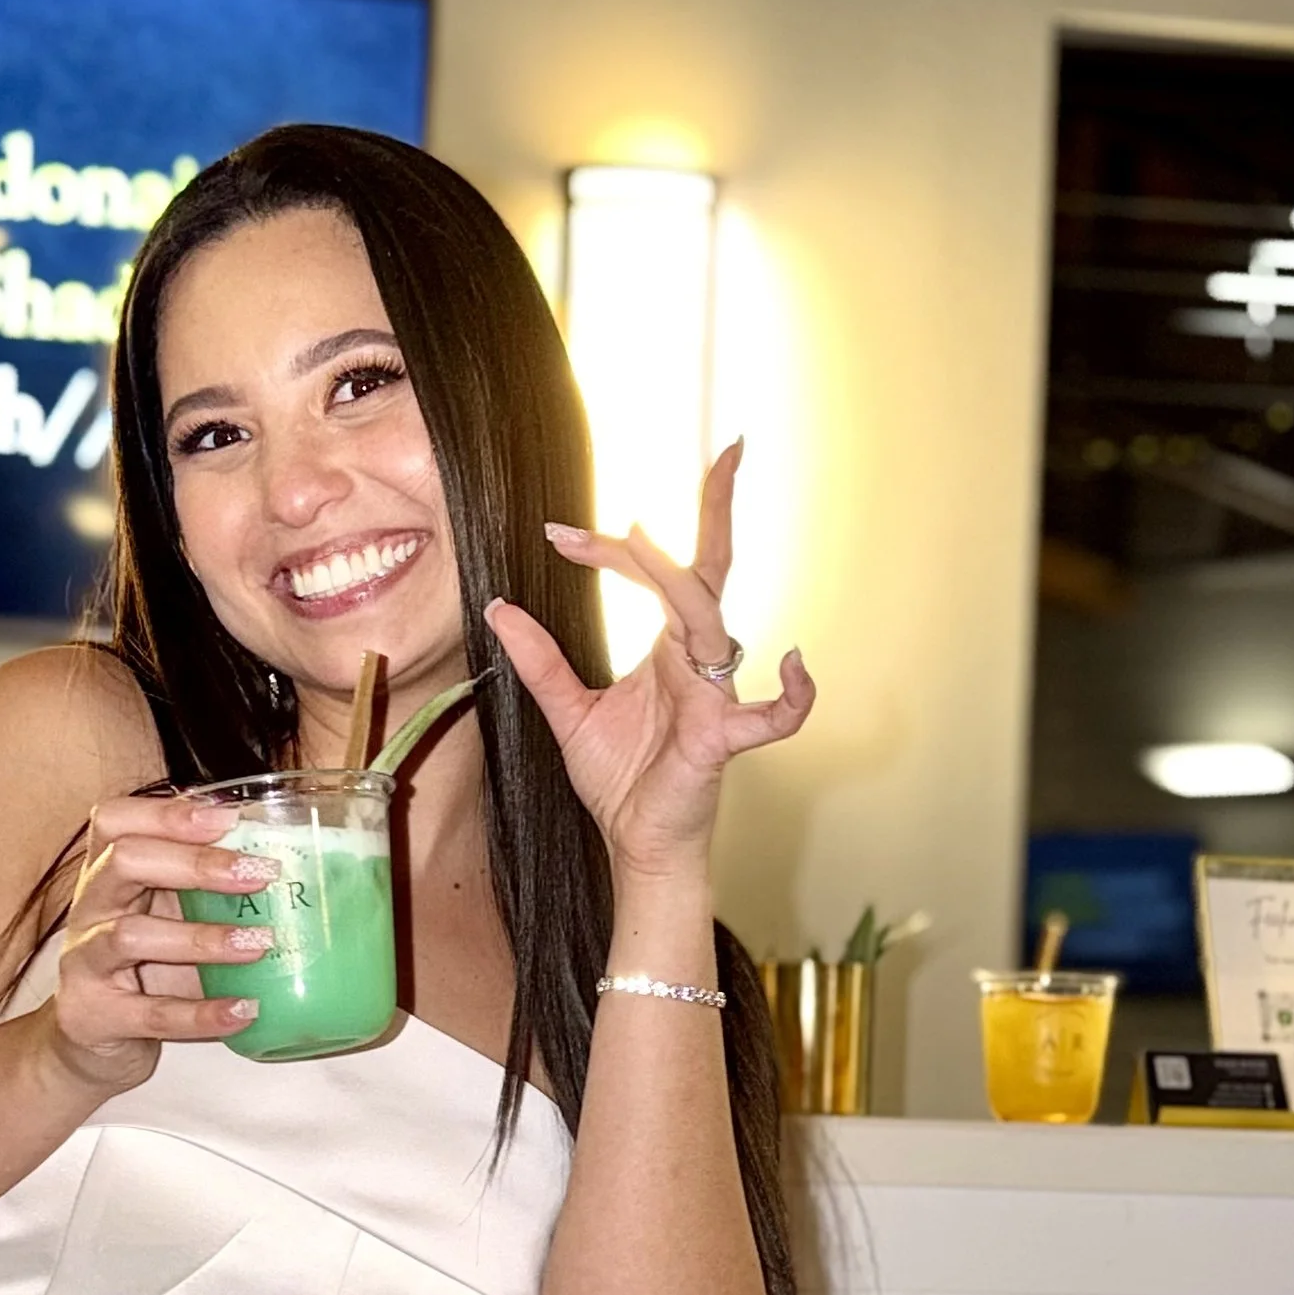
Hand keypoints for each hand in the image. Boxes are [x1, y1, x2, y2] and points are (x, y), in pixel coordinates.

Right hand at [40, 792, 273, 1093]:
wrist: (91, 1039)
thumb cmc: (141, 969)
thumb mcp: (168, 918)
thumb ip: (205, 889)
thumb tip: (276, 861)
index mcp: (109, 875)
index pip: (117, 822)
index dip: (167, 814)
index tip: (228, 818)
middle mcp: (91, 909)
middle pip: (125, 862)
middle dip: (196, 863)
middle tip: (259, 876)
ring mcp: (87, 962)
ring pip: (131, 936)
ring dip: (202, 938)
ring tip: (259, 944)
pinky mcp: (96, 1016)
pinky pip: (151, 1013)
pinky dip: (201, 1013)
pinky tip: (244, 1010)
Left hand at [485, 442, 813, 882]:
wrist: (637, 843)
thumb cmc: (621, 780)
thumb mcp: (567, 711)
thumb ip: (539, 661)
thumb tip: (497, 608)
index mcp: (669, 647)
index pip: (658, 572)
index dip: (613, 547)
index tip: (560, 534)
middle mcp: (699, 660)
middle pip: (708, 571)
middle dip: (718, 509)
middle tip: (726, 450)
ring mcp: (715, 696)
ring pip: (711, 621)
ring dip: (676, 579)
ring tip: (638, 541)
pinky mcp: (722, 740)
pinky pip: (775, 716)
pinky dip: (795, 694)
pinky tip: (796, 661)